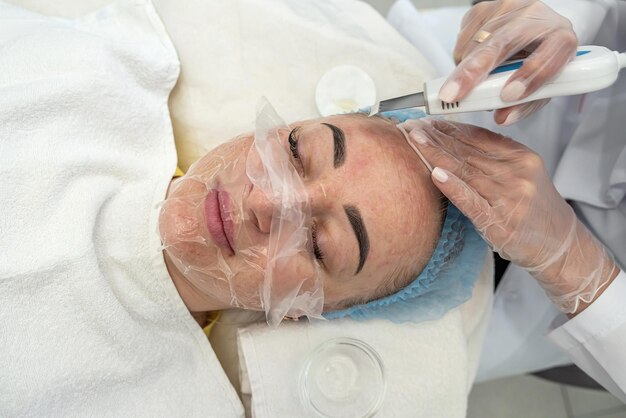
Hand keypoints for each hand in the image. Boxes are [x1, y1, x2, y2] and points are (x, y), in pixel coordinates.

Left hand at [400, 119, 617, 313]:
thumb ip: (493, 156)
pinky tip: (435, 174)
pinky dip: (452, 186)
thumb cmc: (533, 208)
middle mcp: (516, 173)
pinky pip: (471, 201)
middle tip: (411, 126)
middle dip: (435, 137)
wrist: (559, 244)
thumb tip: (452, 137)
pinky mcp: (499, 222)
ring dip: (436, 154)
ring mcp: (508, 197)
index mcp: (521, 156)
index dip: (449, 127)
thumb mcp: (521, 173)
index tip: (426, 120)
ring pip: (465, 170)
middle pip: (468, 151)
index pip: (478, 137)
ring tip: (414, 140)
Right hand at [440, 0, 577, 124]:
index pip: (548, 55)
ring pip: (473, 45)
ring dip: (465, 71)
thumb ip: (525, 105)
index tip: (508, 95)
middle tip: (452, 95)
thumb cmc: (540, 60)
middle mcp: (535, 16)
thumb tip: (502, 117)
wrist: (536, 28)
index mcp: (560, 38)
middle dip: (472, 72)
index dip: (529, 76)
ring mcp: (507, 8)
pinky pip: (462, 39)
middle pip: (499, 44)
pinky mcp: (484, 7)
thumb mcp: (542, 87)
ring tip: (475, 82)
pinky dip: (462, 59)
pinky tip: (476, 61)